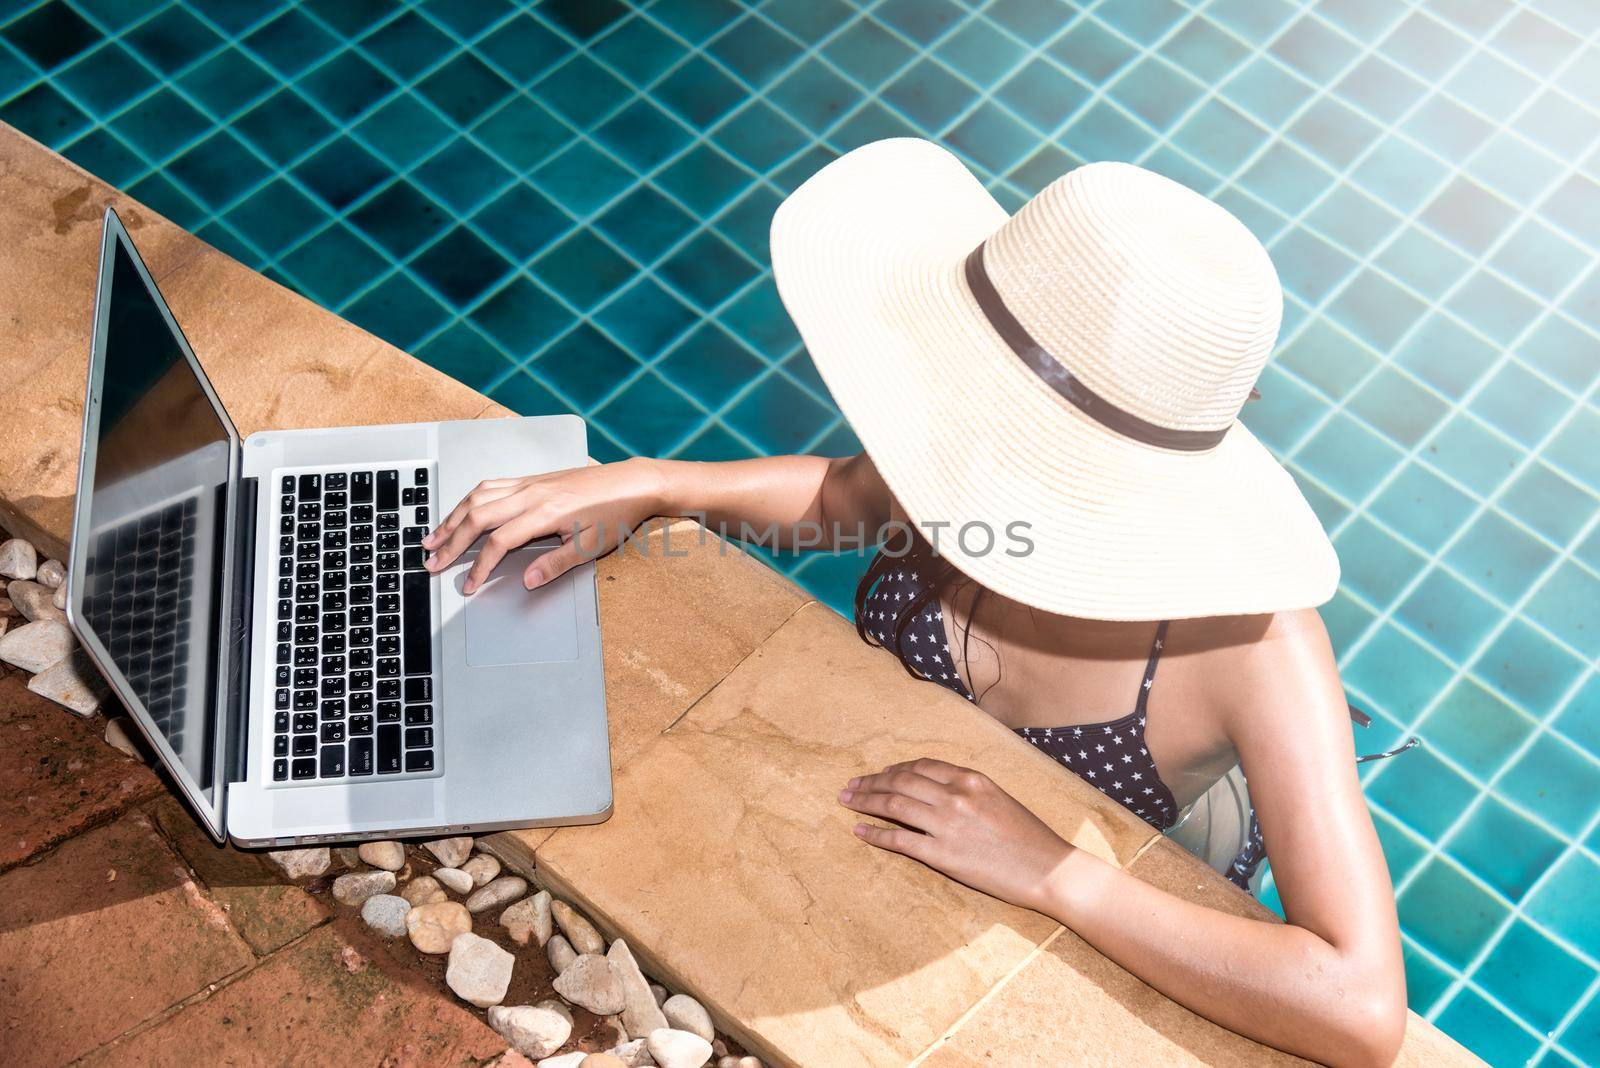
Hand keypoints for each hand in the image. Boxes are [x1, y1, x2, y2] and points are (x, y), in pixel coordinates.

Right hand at [423, 457, 665, 593]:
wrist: (632, 483)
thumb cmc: (615, 514)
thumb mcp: (590, 547)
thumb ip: (556, 565)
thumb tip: (526, 581)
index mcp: (544, 513)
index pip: (498, 542)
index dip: (479, 567)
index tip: (469, 586)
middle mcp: (531, 494)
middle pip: (477, 516)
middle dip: (451, 541)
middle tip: (431, 561)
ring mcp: (529, 483)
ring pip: (478, 496)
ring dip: (452, 517)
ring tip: (434, 536)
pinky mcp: (532, 479)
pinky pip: (491, 486)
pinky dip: (469, 500)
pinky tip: (461, 510)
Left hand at [839, 758, 1072, 913]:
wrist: (1049, 869)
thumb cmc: (1029, 837)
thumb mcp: (998, 798)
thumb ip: (967, 790)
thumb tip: (937, 789)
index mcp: (970, 778)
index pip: (920, 766)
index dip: (894, 769)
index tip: (879, 774)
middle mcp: (955, 795)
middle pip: (900, 781)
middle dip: (871, 782)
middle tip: (851, 786)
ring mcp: (947, 825)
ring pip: (894, 805)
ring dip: (865, 801)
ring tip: (847, 801)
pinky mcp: (943, 855)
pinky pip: (900, 841)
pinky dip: (875, 834)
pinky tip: (859, 830)